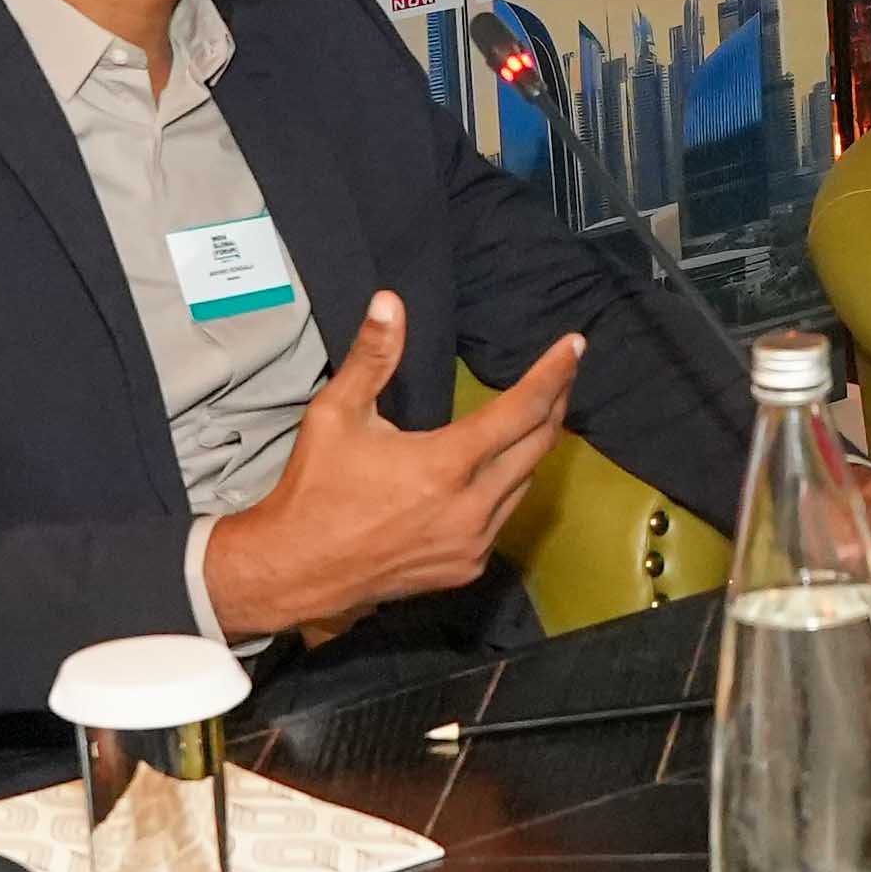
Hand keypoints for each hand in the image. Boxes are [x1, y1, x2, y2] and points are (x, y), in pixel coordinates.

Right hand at [195, 297, 572, 643]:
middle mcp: (470, 508)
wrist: (296, 569)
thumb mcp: (337, 414)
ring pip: (525, 484)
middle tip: (562, 373)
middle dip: (555, 404)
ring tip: (534, 415)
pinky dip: (506, 488)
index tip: (574, 347)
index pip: (521, 410)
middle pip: (538, 446)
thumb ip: (372, 357)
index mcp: (444, 466)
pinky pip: (503, 518)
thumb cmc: (315, 488)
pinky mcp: (466, 568)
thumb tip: (390, 302)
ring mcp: (473, 544)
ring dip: (532, 447)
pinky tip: (494, 471)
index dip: (553, 374)